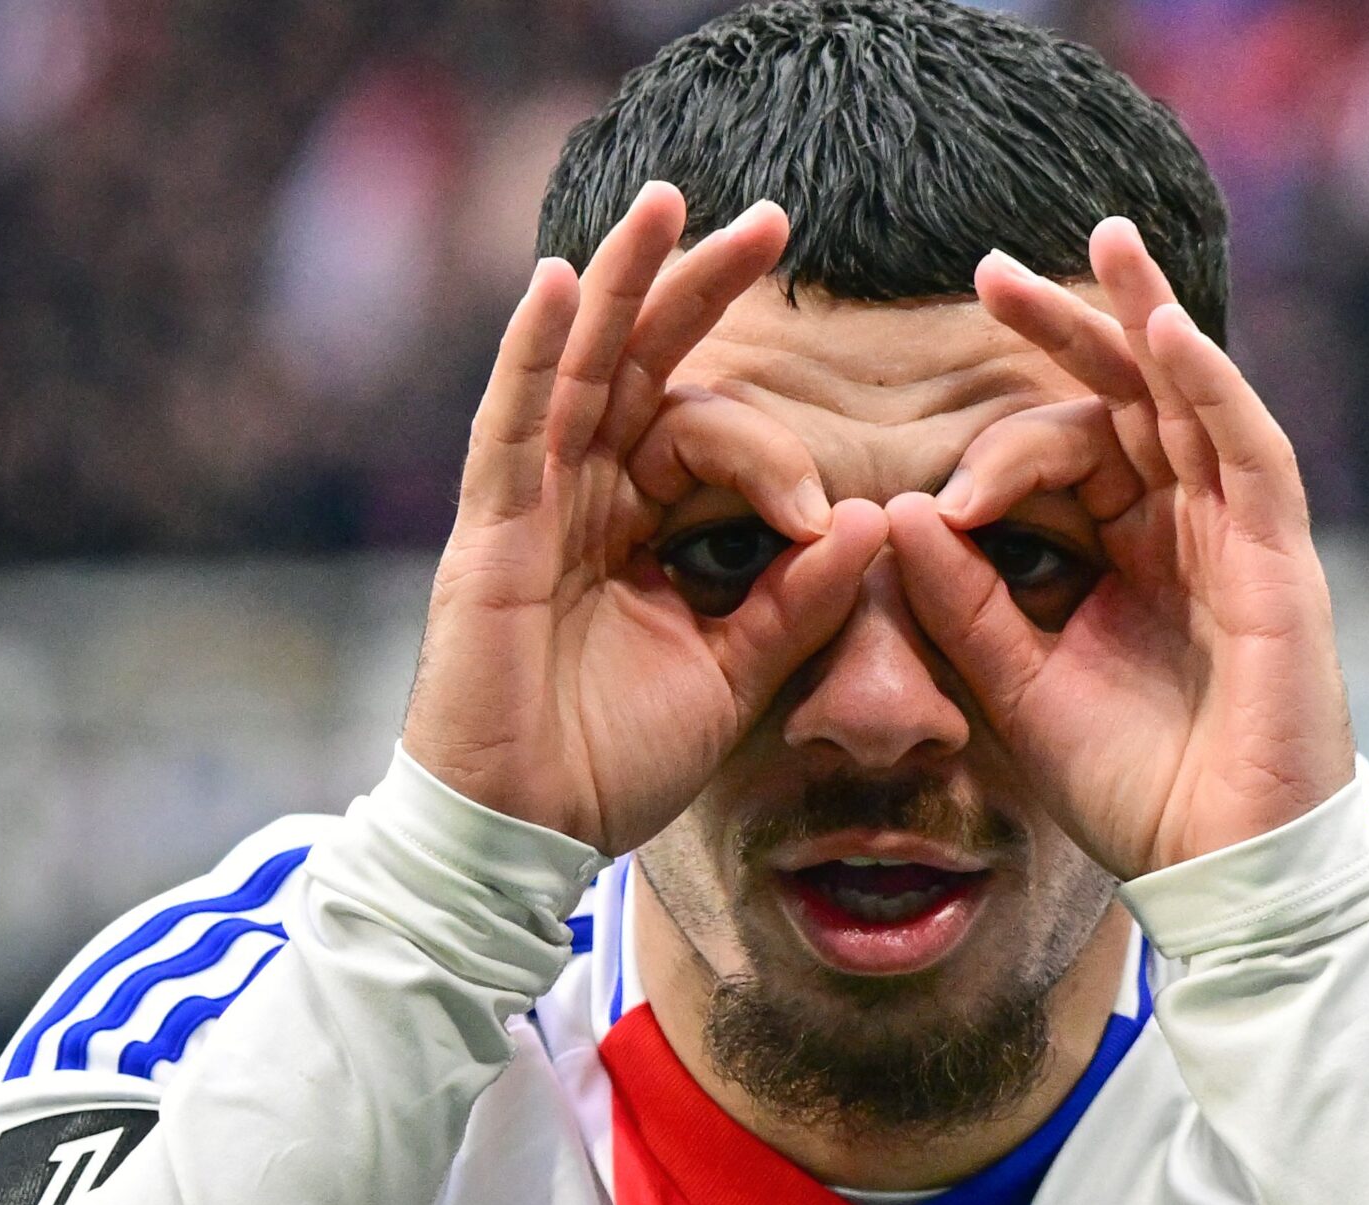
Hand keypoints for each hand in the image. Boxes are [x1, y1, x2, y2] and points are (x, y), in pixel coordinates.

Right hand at [404, 183, 887, 853]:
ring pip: (579, 368)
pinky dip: (531, 354)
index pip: (708, 433)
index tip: (822, 514)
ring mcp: (531, 506)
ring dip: (622, 282)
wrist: (528, 837)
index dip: (775, 452)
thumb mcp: (735, 672)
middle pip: (643, 362)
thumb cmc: (613, 759)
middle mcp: (583, 494)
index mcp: (638, 522)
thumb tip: (878, 522)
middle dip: (700, 286)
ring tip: (667, 202)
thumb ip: (800, 600)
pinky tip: (557, 284)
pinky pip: (512, 427)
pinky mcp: (490, 535)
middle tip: (769, 215)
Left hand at [886, 218, 1353, 876]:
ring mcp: (1239, 537)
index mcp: (1130, 552)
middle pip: (1129, 399)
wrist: (1217, 871)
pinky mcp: (1279, 561)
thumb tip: (898, 510)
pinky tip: (1166, 333)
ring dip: (1148, 318)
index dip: (999, 451)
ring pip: (1194, 400)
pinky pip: (1248, 452)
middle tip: (989, 270)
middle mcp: (1187, 528)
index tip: (942, 494)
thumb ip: (963, 602)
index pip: (1068, 453)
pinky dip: (1210, 388)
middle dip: (1066, 328)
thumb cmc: (1133, 791)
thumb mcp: (1017, 685)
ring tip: (1105, 240)